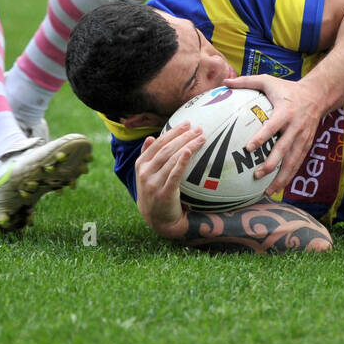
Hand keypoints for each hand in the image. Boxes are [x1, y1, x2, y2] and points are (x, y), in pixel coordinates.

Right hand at [134, 121, 204, 236]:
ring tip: (202, 138)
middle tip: (199, 128)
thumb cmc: (154, 192)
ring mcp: (153, 184)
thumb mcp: (146, 175)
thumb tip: (150, 137)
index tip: (187, 123)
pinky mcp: (164, 194)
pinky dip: (181, 162)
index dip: (172, 132)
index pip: (158, 144)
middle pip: (166, 149)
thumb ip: (147, 156)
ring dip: (188, 146)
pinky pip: (174, 175)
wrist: (157, 220)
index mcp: (140, 165)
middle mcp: (145, 173)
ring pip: (171, 159)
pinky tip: (189, 152)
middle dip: (183, 136)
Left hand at [226, 75, 325, 197]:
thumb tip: (225, 82)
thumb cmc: (288, 88)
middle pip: (284, 149)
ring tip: (268, 190)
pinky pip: (298, 163)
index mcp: (285, 112)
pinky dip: (289, 177)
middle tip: (257, 175)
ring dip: (281, 177)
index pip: (273, 127)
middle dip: (271, 163)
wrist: (317, 95)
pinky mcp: (306, 145)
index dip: (262, 137)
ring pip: (293, 161)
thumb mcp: (269, 80)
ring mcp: (303, 138)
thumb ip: (247, 81)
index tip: (249, 148)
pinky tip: (277, 188)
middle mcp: (296, 127)